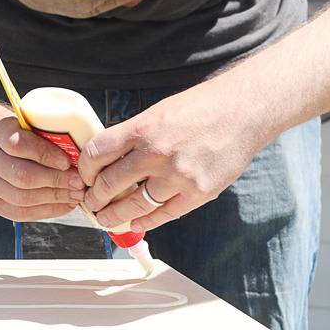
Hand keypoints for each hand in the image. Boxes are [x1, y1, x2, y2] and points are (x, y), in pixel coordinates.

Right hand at [0, 116, 85, 221]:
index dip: (45, 155)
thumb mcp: (38, 126)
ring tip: (76, 195)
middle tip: (78, 183)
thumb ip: (53, 135)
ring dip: (54, 198)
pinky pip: (21, 213)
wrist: (5, 147)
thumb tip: (82, 155)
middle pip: (22, 176)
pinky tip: (66, 205)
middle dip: (55, 181)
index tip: (67, 162)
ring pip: (22, 198)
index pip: (18, 146)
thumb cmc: (29, 135)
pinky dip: (48, 211)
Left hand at [78, 79, 258, 231]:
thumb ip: (134, 136)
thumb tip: (109, 160)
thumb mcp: (159, 112)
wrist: (245, 111)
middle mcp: (156, 153)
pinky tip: (136, 222)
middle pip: (109, 184)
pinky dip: (145, 221)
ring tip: (107, 219)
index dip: (84, 170)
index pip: (97, 154)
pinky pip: (163, 215)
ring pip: (133, 205)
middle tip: (91, 203)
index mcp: (142, 128)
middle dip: (95, 198)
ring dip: (115, 215)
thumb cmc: (202, 108)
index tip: (84, 178)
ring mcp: (177, 176)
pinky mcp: (198, 193)